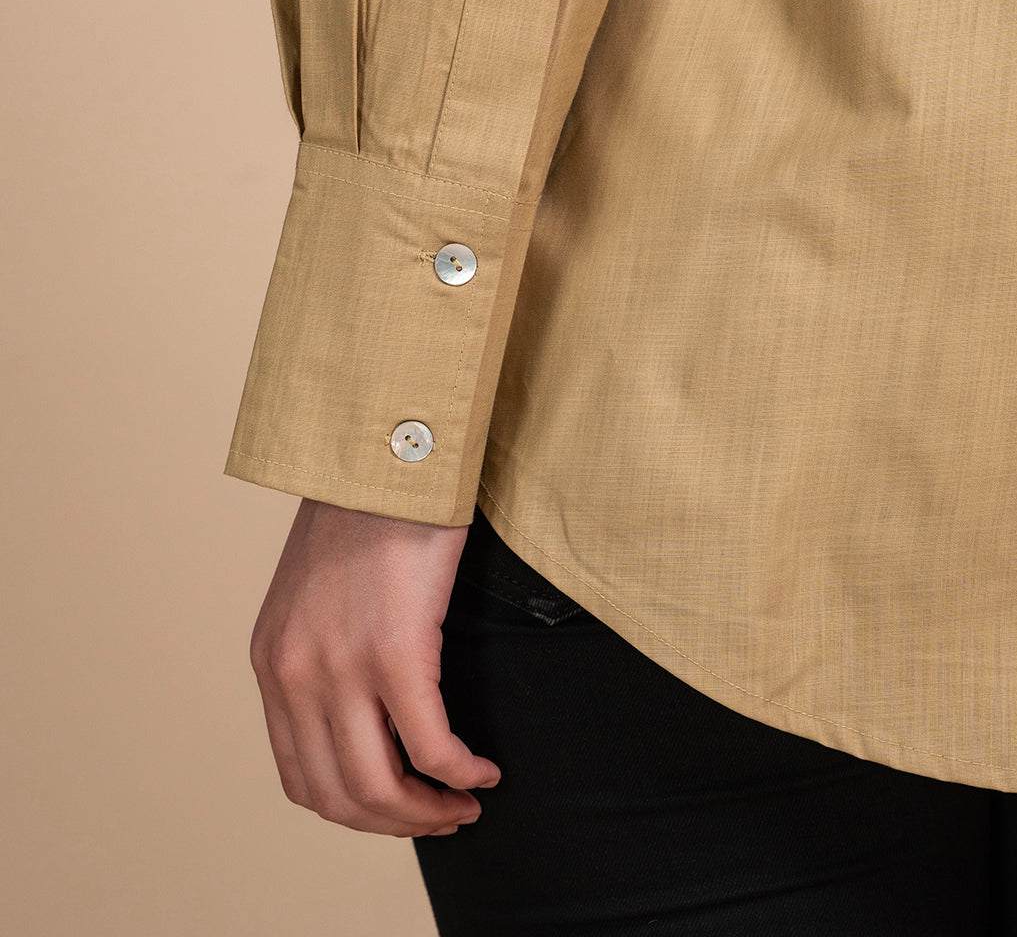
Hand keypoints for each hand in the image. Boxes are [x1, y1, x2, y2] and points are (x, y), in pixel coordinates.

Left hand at [249, 497, 500, 836]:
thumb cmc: (367, 513)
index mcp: (273, 662)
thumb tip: (368, 715)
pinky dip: (460, 772)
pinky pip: (430, 746)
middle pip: (339, 797)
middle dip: (396, 822)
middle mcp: (294, 673)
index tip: (402, 806)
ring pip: (380, 787)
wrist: (387, 453)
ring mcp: (340, 667)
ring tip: (465, 801)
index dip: (357, 810)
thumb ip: (325, 653)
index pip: (301, 776)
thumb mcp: (317, 594)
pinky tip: (484, 770)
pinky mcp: (394, 651)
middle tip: (443, 816)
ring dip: (428, 811)